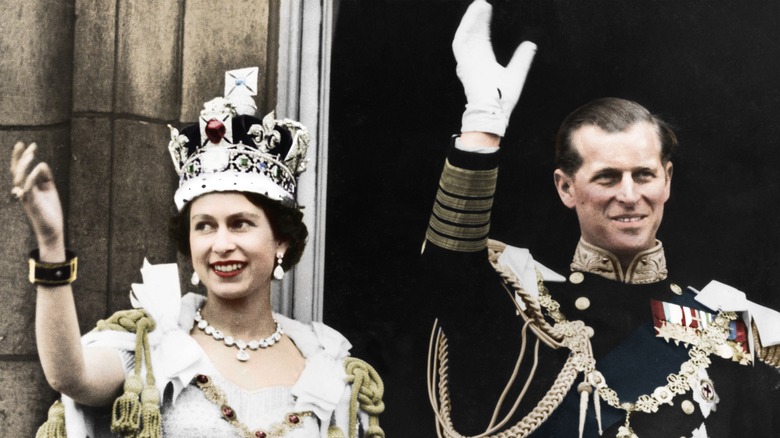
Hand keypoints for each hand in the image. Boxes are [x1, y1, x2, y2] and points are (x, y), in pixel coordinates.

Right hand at [10, 142, 64, 254]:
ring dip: (24, 165)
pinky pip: (28, 189)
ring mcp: (26, 197)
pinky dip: (31, 178)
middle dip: (20, 157)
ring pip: (19, 179)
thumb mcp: (49, 190)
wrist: (52, 230)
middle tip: (28, 145)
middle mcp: (23, 191)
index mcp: (27, 187)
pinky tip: (37, 168)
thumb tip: (42, 164)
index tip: (28, 144)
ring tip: (32, 155)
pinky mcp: (32, 204)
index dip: (21, 156)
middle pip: (16, 171)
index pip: (20, 169)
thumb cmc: (49, 210)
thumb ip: (45, 177)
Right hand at [453, 0, 536, 136]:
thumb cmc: (503, 99)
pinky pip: (461, 40)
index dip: (484, 23)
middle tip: (483, 2)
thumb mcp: (517, 73)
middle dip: (478, 17)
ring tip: (479, 4)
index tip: (489, 10)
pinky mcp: (464, 62)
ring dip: (471, 18)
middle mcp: (473, 60)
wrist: (495, 111)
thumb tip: (530, 44)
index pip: (482, 38)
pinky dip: (467, 26)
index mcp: (483, 62)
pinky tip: (474, 14)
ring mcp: (467, 61)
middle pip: (474, 33)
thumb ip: (522, 58)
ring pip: (466, 34)